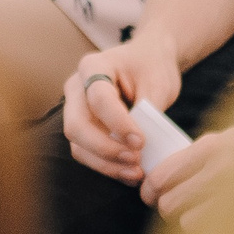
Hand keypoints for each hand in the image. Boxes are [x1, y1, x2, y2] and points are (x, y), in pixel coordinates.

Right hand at [64, 34, 183, 182]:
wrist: (147, 59)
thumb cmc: (152, 67)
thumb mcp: (158, 82)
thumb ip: (147, 110)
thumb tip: (139, 148)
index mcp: (94, 66)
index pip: (99, 99)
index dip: (118, 124)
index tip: (141, 142)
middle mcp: (77, 87)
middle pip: (77, 125)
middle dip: (105, 148)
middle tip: (135, 160)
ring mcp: (74, 108)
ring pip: (77, 143)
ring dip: (105, 163)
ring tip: (136, 173)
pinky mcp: (82, 127)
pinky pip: (85, 151)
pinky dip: (105, 165)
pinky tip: (129, 174)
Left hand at [141, 121, 233, 227]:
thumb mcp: (233, 136)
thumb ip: (201, 153)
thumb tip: (165, 174)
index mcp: (213, 146)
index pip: (161, 175)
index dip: (151, 188)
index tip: (153, 193)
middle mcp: (222, 170)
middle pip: (168, 202)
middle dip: (167, 206)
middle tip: (174, 205)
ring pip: (186, 221)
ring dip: (191, 220)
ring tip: (202, 212)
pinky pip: (212, 233)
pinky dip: (211, 230)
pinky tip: (220, 220)